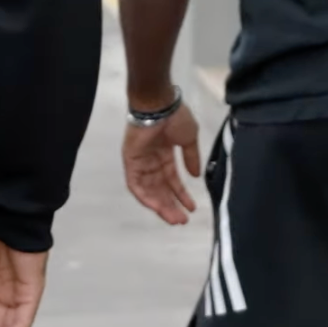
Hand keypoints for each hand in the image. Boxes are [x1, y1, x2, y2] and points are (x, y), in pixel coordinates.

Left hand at [123, 105, 202, 225]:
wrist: (160, 105)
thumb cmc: (175, 118)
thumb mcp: (189, 139)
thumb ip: (191, 157)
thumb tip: (196, 175)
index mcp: (165, 154)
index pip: (172, 180)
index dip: (181, 195)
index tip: (192, 208)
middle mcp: (152, 161)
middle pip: (160, 189)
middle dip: (171, 205)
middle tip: (182, 220)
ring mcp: (140, 162)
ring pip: (149, 190)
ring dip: (161, 205)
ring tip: (174, 218)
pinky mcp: (131, 162)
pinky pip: (136, 184)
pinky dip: (145, 197)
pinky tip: (157, 207)